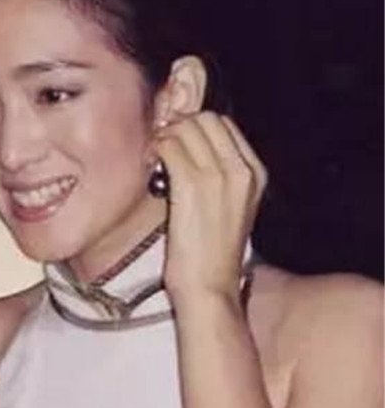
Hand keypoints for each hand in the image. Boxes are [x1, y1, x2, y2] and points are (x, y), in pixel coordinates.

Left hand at [152, 111, 267, 303]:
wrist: (209, 288)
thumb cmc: (211, 254)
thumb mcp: (228, 207)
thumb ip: (217, 175)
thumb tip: (185, 146)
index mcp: (256, 173)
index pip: (224, 125)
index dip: (196, 127)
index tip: (177, 140)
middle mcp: (242, 170)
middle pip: (206, 119)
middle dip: (180, 126)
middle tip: (162, 146)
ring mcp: (219, 176)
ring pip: (186, 128)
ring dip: (165, 137)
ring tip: (155, 157)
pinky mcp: (193, 186)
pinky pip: (169, 147)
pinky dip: (156, 150)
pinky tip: (151, 165)